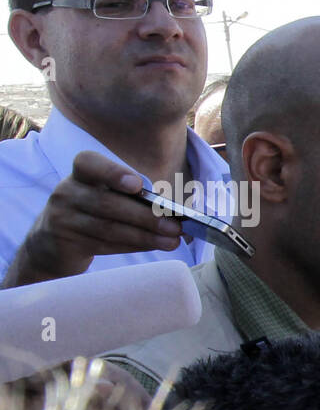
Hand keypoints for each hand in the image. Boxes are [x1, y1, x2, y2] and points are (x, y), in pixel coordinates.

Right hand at [3, 151, 182, 286]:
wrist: (54, 244)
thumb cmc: (94, 214)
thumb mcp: (107, 197)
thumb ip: (133, 198)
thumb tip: (174, 213)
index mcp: (81, 173)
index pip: (88, 163)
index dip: (113, 172)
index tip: (138, 185)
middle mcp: (67, 192)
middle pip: (107, 203)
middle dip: (145, 216)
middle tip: (174, 226)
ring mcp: (63, 218)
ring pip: (109, 228)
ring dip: (145, 236)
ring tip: (172, 241)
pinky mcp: (66, 243)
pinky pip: (104, 245)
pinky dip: (133, 246)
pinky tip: (153, 246)